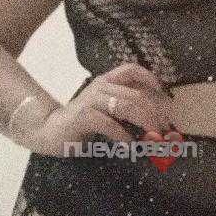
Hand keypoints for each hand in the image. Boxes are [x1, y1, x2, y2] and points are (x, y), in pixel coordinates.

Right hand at [30, 62, 177, 156]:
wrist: (50, 132)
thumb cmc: (83, 123)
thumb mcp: (106, 110)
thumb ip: (125, 107)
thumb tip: (158, 116)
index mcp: (106, 81)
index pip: (131, 69)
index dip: (150, 78)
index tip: (165, 96)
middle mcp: (100, 86)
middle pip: (136, 94)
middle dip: (156, 113)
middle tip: (165, 131)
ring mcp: (91, 100)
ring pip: (127, 106)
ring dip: (145, 123)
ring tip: (154, 138)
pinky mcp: (83, 116)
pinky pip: (109, 124)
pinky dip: (123, 136)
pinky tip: (130, 146)